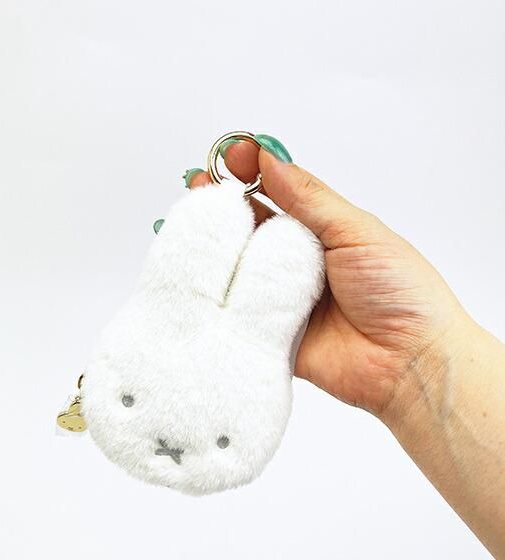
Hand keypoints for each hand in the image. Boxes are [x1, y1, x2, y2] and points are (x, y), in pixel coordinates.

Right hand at [186, 137, 467, 419]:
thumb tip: (269, 159)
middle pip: (250, 227)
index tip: (232, 154)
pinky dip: (217, 295)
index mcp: (321, 231)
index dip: (253, 171)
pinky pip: (237, 311)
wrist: (409, 363)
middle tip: (199, 185)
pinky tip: (197, 275)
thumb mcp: (357, 232)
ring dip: (215, 246)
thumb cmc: (400, 292)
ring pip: (238, 267)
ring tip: (191, 224)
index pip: (278, 192)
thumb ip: (308, 199)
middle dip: (223, 205)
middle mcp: (297, 262)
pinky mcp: (269, 332)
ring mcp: (280, 297)